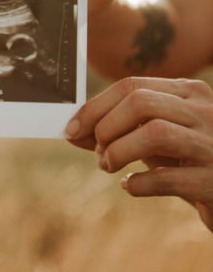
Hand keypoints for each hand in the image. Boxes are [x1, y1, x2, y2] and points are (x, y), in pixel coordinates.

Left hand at [66, 77, 212, 231]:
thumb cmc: (184, 159)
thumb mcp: (150, 138)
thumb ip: (114, 131)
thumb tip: (71, 132)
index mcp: (187, 92)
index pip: (130, 85)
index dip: (94, 107)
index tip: (71, 128)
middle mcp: (204, 110)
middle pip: (139, 103)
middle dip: (105, 127)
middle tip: (98, 151)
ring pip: (155, 133)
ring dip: (119, 151)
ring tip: (108, 166)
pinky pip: (168, 178)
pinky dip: (139, 183)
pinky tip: (130, 186)